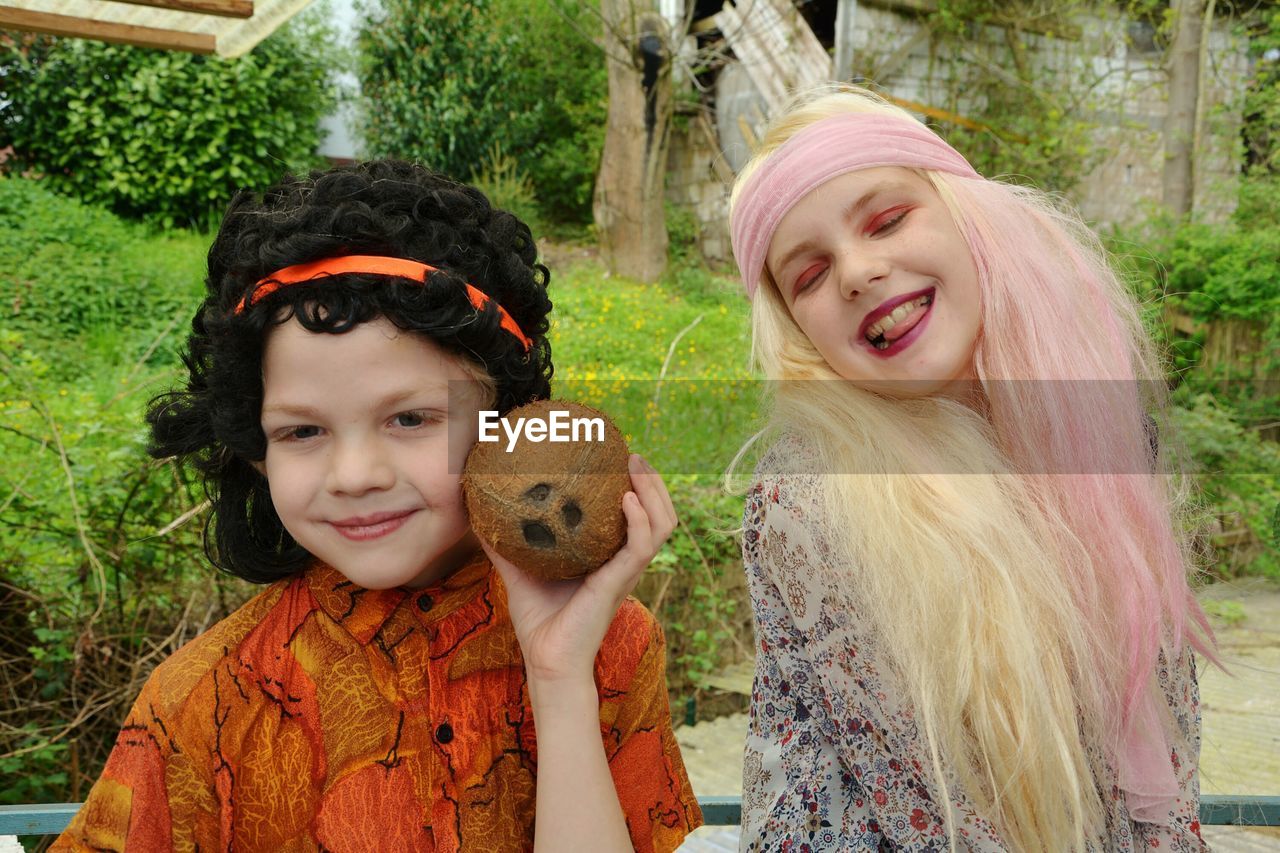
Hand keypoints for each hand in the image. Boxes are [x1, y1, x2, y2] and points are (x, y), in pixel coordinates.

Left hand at [480, 454, 675, 687]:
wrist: (546, 659)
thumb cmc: (539, 621)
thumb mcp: (519, 571)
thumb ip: (503, 544)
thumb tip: (477, 514)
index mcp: (611, 557)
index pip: (639, 516)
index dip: (639, 486)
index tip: (621, 457)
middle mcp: (625, 561)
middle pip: (661, 514)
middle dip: (654, 481)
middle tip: (633, 454)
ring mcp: (627, 572)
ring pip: (662, 525)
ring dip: (655, 492)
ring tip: (636, 468)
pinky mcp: (620, 582)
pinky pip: (642, 546)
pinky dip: (639, 520)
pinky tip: (626, 499)